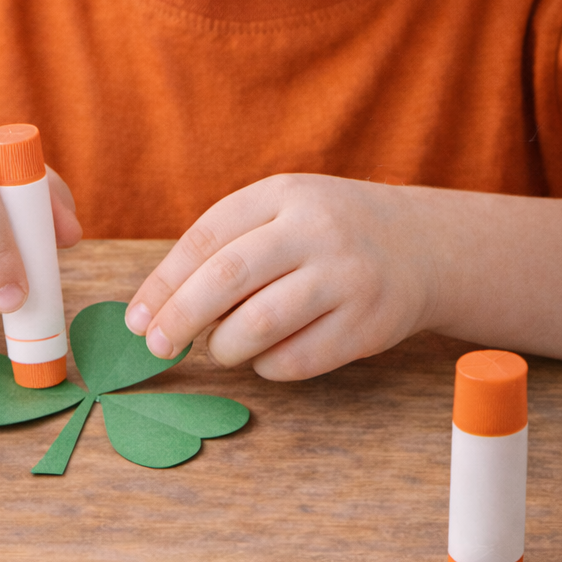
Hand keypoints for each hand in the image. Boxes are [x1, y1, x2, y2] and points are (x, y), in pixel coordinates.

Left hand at [125, 174, 440, 379]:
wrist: (424, 246)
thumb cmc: (327, 235)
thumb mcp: (282, 213)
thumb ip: (225, 248)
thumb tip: (155, 311)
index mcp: (282, 195)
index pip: (204, 240)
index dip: (162, 285)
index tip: (137, 320)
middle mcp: (316, 230)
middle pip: (226, 279)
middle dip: (179, 319)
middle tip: (157, 346)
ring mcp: (346, 277)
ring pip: (258, 325)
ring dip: (224, 347)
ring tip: (222, 347)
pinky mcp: (367, 325)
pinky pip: (294, 359)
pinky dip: (266, 366)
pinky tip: (266, 356)